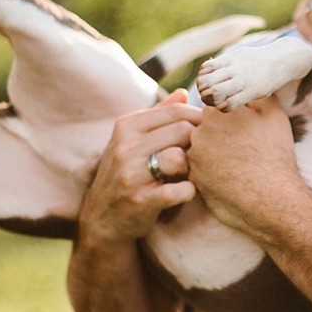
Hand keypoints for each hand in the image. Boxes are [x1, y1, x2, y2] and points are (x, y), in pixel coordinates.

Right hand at [78, 89, 200, 242]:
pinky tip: (185, 193)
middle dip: (199, 143)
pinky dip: (189, 192)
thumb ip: (160, 115)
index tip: (209, 132)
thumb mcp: (133, 140)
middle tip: (203, 155)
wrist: (101, 219)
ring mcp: (131, 174)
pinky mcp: (141, 200)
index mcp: (127, 126)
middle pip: (183, 131)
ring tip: (190, 173)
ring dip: (193, 167)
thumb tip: (185, 92)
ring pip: (180, 158)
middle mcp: (126, 147)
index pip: (175, 111)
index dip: (199, 119)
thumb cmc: (125, 174)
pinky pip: (180, 190)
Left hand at [188, 96, 301, 230]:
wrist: (273, 199)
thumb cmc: (275, 155)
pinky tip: (227, 176)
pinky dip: (208, 171)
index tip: (240, 127)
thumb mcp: (273, 114)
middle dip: (216, 134)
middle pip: (202, 127)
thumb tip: (242, 84)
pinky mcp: (193, 181)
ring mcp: (193, 158)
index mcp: (215, 113)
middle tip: (238, 146)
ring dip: (210, 152)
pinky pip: (196, 170)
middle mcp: (198, 133)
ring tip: (234, 162)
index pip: (213, 106)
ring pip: (198, 148)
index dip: (228, 116)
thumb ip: (252, 92)